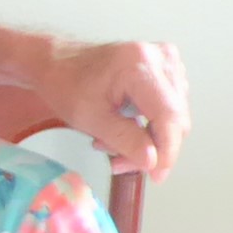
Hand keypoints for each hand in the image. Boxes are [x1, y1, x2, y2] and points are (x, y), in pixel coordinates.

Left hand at [39, 39, 189, 180]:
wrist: (57, 61)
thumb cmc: (66, 84)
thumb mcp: (90, 118)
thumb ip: (125, 140)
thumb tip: (153, 161)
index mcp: (139, 65)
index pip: (169, 115)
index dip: (167, 151)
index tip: (156, 175)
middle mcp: (161, 58)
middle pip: (175, 118)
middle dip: (152, 148)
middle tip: (119, 162)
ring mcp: (166, 61)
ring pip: (174, 116)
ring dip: (148, 139)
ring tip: (111, 142)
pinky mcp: (166, 69)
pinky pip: (169, 107)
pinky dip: (149, 125)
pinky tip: (123, 128)